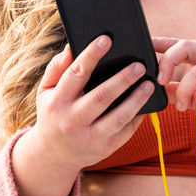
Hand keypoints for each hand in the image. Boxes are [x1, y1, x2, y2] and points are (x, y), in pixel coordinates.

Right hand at [32, 36, 157, 170]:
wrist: (54, 155)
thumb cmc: (53, 113)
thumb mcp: (46, 91)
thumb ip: (57, 68)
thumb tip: (71, 46)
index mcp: (58, 102)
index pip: (76, 74)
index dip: (91, 55)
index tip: (106, 39)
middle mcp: (73, 120)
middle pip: (102, 97)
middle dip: (123, 79)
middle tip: (139, 65)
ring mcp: (89, 137)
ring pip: (118, 117)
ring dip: (137, 99)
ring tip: (149, 84)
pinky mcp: (104, 148)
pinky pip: (125, 131)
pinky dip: (138, 116)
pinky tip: (146, 103)